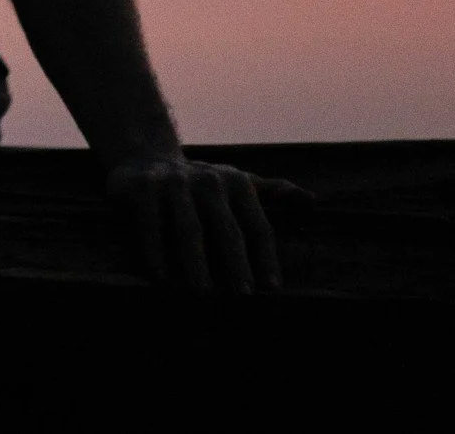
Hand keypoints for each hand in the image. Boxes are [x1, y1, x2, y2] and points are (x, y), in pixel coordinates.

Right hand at [106, 156, 287, 293]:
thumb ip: (272, 192)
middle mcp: (207, 180)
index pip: (256, 224)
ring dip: (196, 263)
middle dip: (236, 264)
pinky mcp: (142, 187)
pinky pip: (150, 225)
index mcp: (235, 182)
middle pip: (225, 229)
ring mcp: (172, 182)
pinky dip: (155, 252)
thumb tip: (312, 201)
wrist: (144, 158)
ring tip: (202, 293)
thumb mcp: (235, 183)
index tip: (272, 287)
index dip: (265, 256)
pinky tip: (161, 277)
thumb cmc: (200, 184)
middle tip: (242, 296)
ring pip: (189, 229)